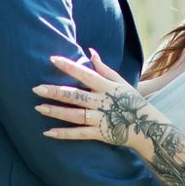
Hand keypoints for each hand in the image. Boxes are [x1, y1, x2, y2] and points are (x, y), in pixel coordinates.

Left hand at [33, 51, 147, 147]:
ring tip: (39, 108)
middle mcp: (102, 102)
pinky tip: (48, 132)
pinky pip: (79, 134)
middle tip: (36, 88)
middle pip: (76, 96)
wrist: (147, 127)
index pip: (85, 74)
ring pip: (75, 115)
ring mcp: (101, 119)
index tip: (52, 59)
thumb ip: (103, 68)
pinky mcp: (100, 134)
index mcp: (106, 87)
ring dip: (56, 111)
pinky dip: (64, 134)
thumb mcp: (120, 82)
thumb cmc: (132, 101)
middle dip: (56, 92)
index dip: (69, 66)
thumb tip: (91, 51)